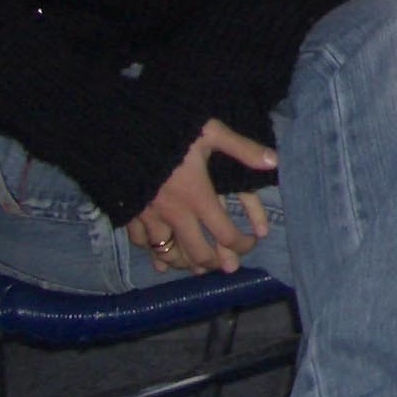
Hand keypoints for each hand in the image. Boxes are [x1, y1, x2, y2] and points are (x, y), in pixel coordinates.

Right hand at [124, 120, 276, 273]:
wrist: (121, 131)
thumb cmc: (171, 130)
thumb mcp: (211, 132)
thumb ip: (243, 148)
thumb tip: (275, 160)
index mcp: (197, 196)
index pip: (225, 234)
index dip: (241, 244)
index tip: (250, 244)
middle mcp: (173, 213)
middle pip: (196, 252)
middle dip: (215, 262)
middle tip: (227, 265)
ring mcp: (148, 216)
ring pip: (168, 253)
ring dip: (185, 263)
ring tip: (198, 267)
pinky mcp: (128, 213)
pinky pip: (141, 243)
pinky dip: (154, 253)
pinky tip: (161, 260)